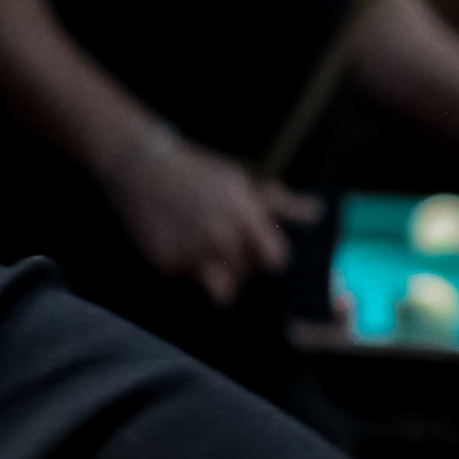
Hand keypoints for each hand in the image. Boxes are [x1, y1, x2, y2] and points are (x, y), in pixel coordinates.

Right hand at [103, 127, 313, 305]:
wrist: (141, 168)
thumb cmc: (198, 172)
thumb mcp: (241, 181)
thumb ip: (279, 202)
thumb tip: (317, 213)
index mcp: (243, 217)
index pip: (275, 260)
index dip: (271, 259)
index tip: (263, 255)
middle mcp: (220, 239)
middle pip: (248, 277)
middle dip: (243, 268)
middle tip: (228, 250)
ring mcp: (191, 253)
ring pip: (221, 290)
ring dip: (219, 278)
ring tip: (208, 256)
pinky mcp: (166, 263)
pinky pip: (188, 280)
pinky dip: (187, 270)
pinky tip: (180, 247)